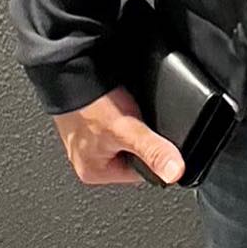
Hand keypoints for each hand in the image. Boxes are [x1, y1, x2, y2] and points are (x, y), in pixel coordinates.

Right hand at [53, 88, 183, 186]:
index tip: (159, 139)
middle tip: (140, 119)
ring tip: (130, 109)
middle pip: (134, 154)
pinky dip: (124, 112)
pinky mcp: (91, 120)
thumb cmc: (88, 105)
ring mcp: (88, 139)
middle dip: (142, 137)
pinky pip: (118, 121)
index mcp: (94, 172)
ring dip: (133, 122)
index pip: (140, 174)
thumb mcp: (127, 130)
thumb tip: (175, 173)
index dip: (155, 155)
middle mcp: (88, 159)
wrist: (72, 73)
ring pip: (127, 136)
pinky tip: (125, 102)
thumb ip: (153, 151)